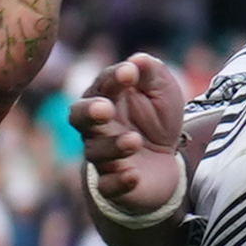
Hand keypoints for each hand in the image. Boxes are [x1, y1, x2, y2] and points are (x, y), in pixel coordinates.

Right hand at [72, 52, 188, 221]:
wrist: (166, 162)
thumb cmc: (156, 119)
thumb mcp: (162, 90)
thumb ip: (151, 72)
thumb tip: (137, 59)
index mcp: (106, 97)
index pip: (103, 84)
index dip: (114, 78)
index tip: (130, 73)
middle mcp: (97, 126)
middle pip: (78, 117)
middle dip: (89, 112)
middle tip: (105, 108)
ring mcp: (103, 156)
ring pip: (95, 152)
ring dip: (113, 146)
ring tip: (134, 141)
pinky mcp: (112, 184)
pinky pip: (107, 186)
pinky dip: (119, 182)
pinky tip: (134, 176)